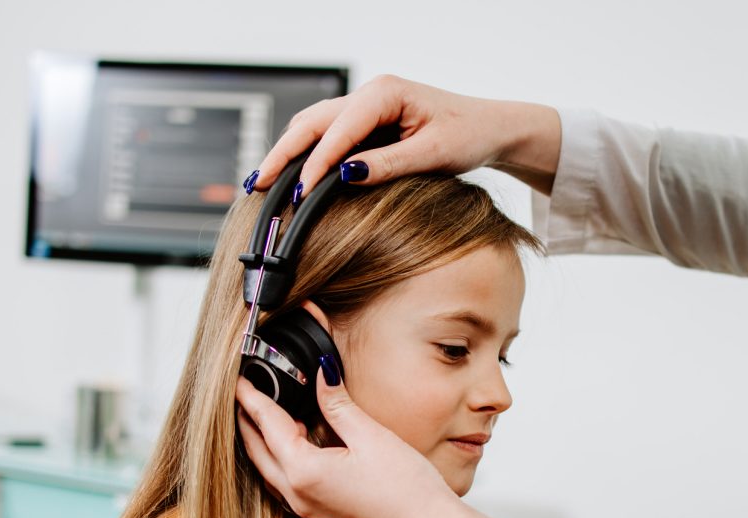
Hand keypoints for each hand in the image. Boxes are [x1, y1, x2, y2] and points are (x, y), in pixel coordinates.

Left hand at [236, 373, 536, 517]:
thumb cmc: (405, 490)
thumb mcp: (370, 436)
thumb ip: (337, 404)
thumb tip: (322, 372)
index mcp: (302, 470)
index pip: (267, 424)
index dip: (253, 397)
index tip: (240, 378)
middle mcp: (296, 493)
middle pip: (257, 448)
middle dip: (248, 418)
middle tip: (246, 390)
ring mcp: (305, 507)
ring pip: (267, 467)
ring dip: (261, 440)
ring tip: (265, 412)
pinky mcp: (319, 513)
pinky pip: (284, 481)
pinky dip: (278, 457)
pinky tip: (295, 444)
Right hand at [254, 75, 561, 197]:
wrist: (489, 129)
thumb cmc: (468, 136)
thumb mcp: (432, 155)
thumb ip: (389, 164)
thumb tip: (346, 175)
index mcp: (385, 93)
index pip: (338, 130)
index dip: (316, 163)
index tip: (300, 193)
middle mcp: (370, 94)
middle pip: (312, 122)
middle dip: (283, 153)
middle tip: (258, 184)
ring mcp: (365, 106)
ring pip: (313, 126)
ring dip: (288, 152)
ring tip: (262, 182)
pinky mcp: (366, 121)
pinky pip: (327, 135)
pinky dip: (305, 153)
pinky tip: (290, 175)